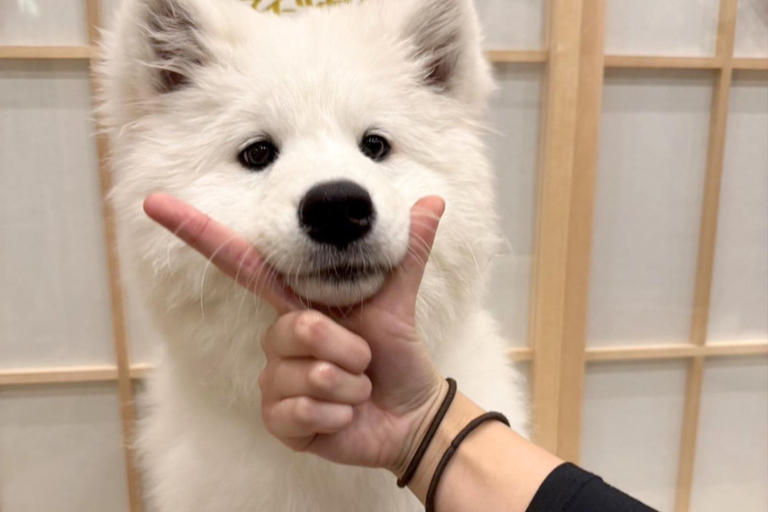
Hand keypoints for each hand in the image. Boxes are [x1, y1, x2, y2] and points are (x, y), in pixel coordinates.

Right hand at [144, 193, 446, 473]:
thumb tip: (435, 199)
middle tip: (363, 359)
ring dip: (347, 383)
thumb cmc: (396, 352)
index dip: (199, 233)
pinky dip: (337, 414)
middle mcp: (279, 338)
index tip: (155, 204)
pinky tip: (344, 416)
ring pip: (304, 373)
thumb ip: (407, 249)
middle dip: (346, 347)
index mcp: (297, 303)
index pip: (241, 264)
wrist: (409, 409)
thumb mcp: (398, 297)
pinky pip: (301, 410)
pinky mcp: (280, 419)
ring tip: (356, 387)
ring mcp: (275, 380)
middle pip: (296, 328)